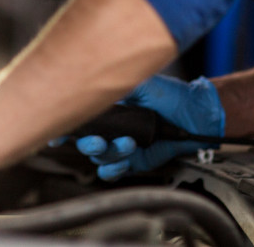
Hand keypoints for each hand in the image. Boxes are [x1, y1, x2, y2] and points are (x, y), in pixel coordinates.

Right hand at [75, 75, 224, 180]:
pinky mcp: (134, 161)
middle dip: (88, 144)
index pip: (79, 119)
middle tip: (100, 141)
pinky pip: (113, 171)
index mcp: (109, 109)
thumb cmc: (171, 95)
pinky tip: (125, 160)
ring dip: (110, 153)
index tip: (57, 133)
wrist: (196, 115)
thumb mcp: (143, 84)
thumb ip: (119, 86)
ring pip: (99, 158)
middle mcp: (111, 127)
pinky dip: (114, 169)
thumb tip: (95, 86)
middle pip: (84, 142)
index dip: (64, 127)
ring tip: (129, 144)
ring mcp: (121, 145)